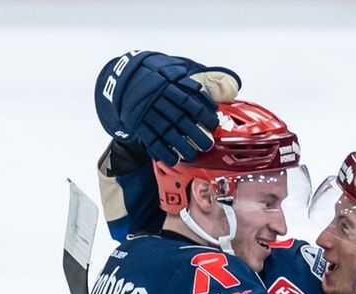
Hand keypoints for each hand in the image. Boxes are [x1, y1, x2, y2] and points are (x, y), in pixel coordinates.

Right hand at [95, 51, 237, 164]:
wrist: (124, 80)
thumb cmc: (158, 78)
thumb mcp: (177, 72)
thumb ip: (202, 80)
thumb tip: (230, 88)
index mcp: (169, 84)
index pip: (188, 100)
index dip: (202, 114)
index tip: (213, 124)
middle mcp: (157, 97)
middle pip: (178, 118)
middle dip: (194, 133)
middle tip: (207, 144)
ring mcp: (145, 111)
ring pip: (165, 130)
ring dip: (179, 145)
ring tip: (192, 155)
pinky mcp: (136, 123)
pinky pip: (149, 139)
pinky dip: (161, 150)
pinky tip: (172, 159)